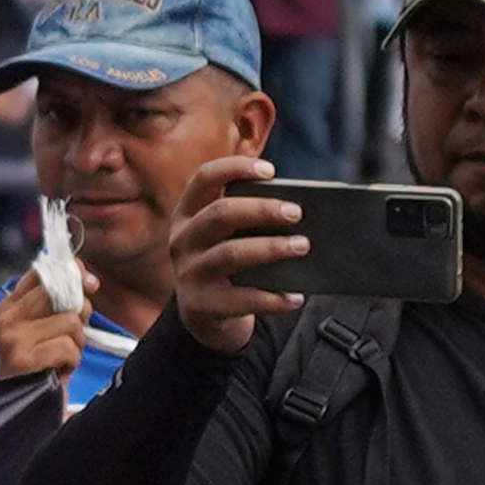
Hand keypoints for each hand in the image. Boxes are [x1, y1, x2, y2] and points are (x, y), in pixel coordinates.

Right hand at [0, 268, 84, 379]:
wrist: (23, 407)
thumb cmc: (41, 367)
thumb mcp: (45, 329)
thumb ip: (60, 302)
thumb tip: (88, 280)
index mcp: (11, 305)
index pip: (44, 271)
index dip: (73, 273)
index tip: (89, 284)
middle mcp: (8, 318)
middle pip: (61, 292)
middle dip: (77, 315)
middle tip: (70, 338)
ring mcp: (14, 338)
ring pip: (70, 321)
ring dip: (75, 344)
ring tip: (61, 359)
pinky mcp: (24, 358)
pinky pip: (68, 347)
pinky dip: (72, 362)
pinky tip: (58, 371)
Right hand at [158, 147, 316, 350]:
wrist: (204, 316)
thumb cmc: (227, 264)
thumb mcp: (226, 236)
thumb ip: (249, 219)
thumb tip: (296, 210)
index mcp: (188, 214)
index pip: (203, 178)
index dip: (235, 168)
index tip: (270, 171)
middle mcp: (182, 240)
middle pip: (221, 214)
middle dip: (262, 210)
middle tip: (296, 212)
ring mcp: (188, 274)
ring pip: (231, 254)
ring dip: (271, 248)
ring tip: (302, 246)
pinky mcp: (200, 306)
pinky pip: (241, 299)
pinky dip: (272, 298)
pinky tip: (295, 296)